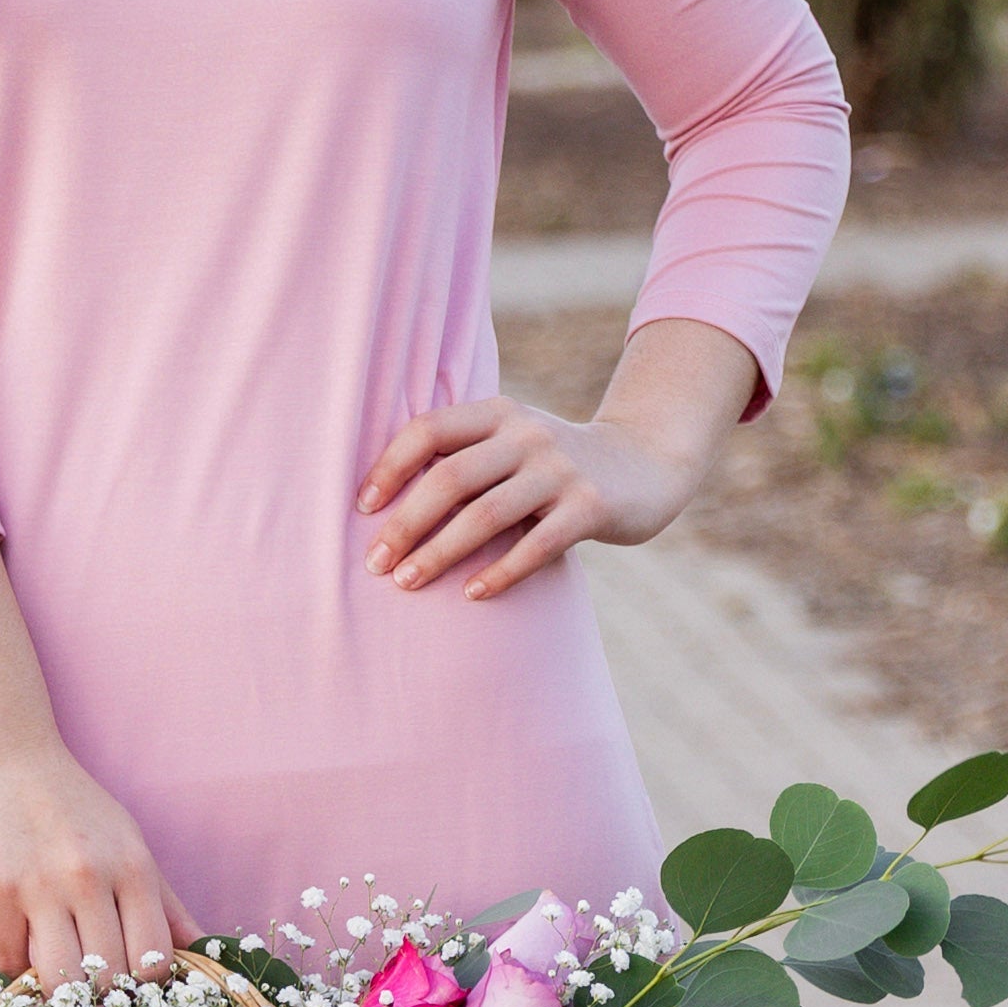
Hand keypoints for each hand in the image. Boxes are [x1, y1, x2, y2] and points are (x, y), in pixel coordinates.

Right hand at [0, 750, 194, 985]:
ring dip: (61, 993)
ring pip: (59, 980)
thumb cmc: (77, 810)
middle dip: (102, 994)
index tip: (131, 984)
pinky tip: (25, 960)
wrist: (7, 763)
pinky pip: (9, 963)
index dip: (144, 985)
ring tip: (61, 982)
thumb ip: (167, 905)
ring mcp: (38, 887)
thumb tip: (204, 954)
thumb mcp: (133, 847)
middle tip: (93, 989)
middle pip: (107, 977)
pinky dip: (18, 976)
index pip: (153, 960)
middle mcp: (89, 878)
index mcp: (133, 869)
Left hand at [359, 389, 701, 601]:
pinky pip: (536, 545)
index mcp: (498, 412)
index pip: (429, 429)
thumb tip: (382, 502)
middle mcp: (527, 433)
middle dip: (405, 523)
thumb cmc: (554, 465)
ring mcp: (561, 469)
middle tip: (374, 563)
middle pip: (451, 478)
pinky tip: (471, 594)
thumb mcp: (512, 442)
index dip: (390, 467)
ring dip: (440, 552)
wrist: (645, 465)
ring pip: (486, 514)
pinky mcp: (591, 507)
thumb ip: (463, 456)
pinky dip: (499, 572)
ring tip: (407, 582)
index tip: (362, 508)